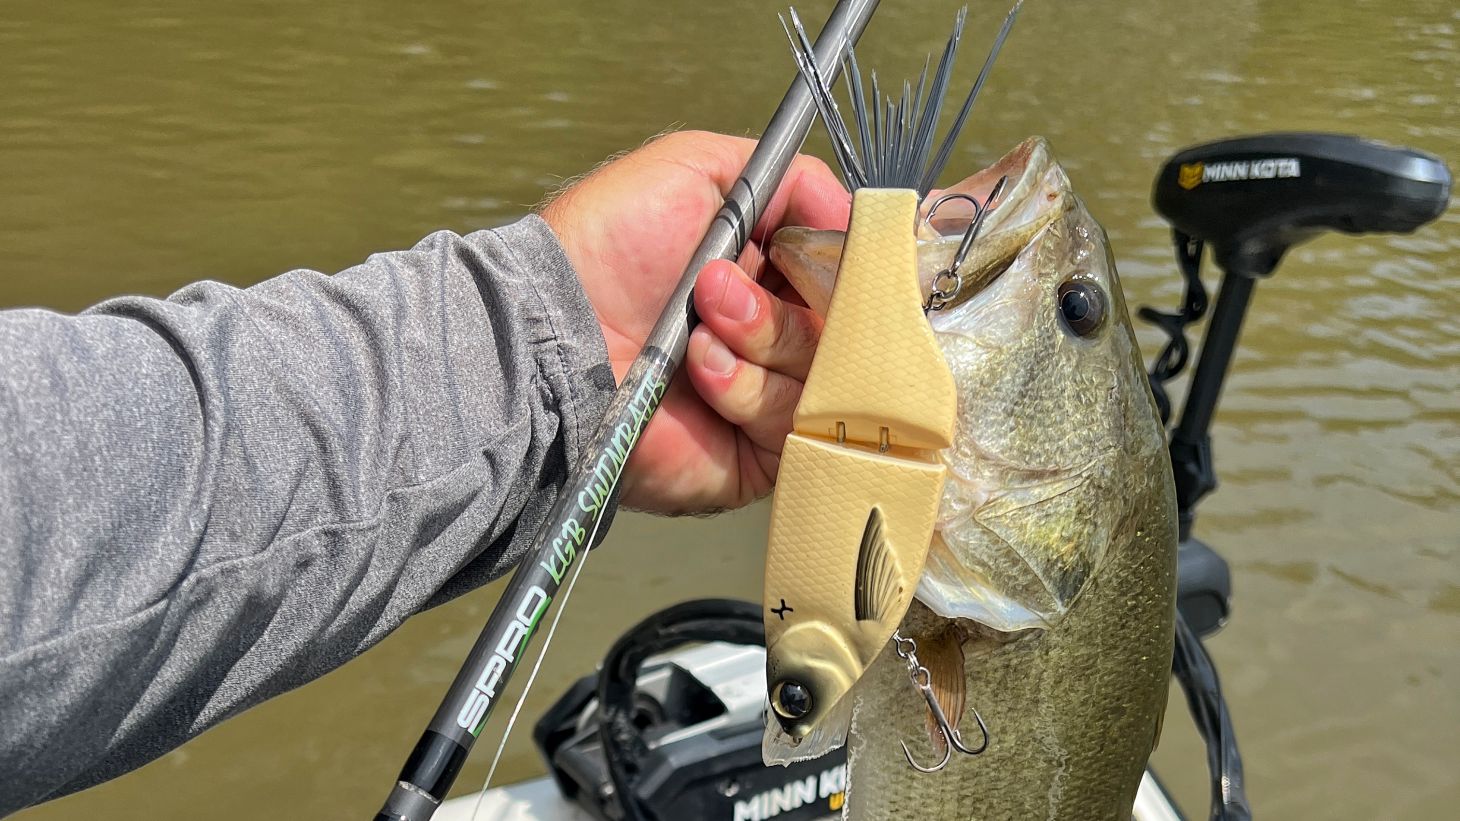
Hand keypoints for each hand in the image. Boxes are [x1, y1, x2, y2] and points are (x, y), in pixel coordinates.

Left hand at [541, 130, 849, 514]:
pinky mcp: (756, 460)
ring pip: (832, 378)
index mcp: (775, 280)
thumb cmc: (608, 246)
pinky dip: (748, 390)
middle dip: (790, 303)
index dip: (851, 265)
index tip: (832, 248)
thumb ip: (789, 180)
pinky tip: (697, 372)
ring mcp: (772, 403)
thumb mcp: (695, 170)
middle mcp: (781, 344)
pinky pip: (796, 426)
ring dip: (764, 340)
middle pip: (854, 330)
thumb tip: (856, 219)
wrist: (554, 328)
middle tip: (716, 289)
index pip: (855, 279)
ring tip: (697, 328)